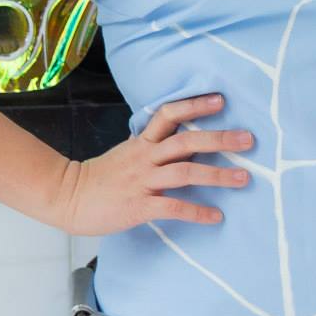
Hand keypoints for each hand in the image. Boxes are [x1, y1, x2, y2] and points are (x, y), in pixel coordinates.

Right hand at [53, 92, 255, 234]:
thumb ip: (151, 144)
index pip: (169, 114)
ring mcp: (142, 181)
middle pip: (186, 141)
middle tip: (249, 139)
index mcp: (142, 142)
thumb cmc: (100, 177)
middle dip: (220, 138)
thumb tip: (177, 136)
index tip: (221, 100)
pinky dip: (196, 211)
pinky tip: (216, 215)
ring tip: (244, 178)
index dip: (195, 105)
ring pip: (185, 172)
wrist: (67, 198)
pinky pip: (173, 206)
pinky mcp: (138, 206)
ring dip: (217, 174)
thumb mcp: (126, 152)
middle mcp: (145, 157)